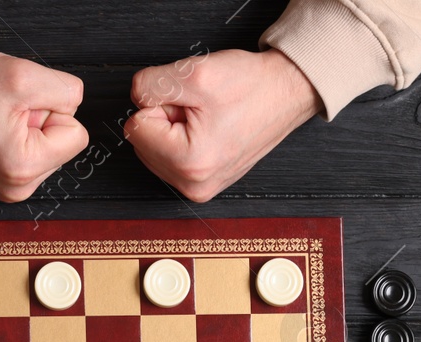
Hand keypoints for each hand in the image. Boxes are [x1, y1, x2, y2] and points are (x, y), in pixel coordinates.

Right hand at [0, 30, 88, 201]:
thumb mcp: (25, 76)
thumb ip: (67, 91)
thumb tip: (76, 106)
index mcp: (23, 167)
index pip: (78, 134)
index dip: (52, 109)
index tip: (20, 106)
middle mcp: (17, 187)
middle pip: (64, 143)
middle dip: (41, 119)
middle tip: (7, 110)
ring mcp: (9, 188)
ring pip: (50, 147)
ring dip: (30, 125)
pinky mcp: (4, 181)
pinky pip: (34, 152)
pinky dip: (20, 134)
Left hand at [123, 48, 318, 201]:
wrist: (285, 93)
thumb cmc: (252, 86)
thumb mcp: (194, 73)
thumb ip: (149, 85)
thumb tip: (136, 100)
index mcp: (189, 163)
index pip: (135, 126)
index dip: (161, 104)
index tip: (191, 103)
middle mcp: (194, 185)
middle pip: (143, 142)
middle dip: (166, 118)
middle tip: (201, 110)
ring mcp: (200, 188)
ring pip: (155, 149)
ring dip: (175, 127)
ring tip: (208, 118)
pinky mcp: (204, 184)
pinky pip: (171, 157)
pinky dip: (184, 138)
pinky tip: (210, 129)